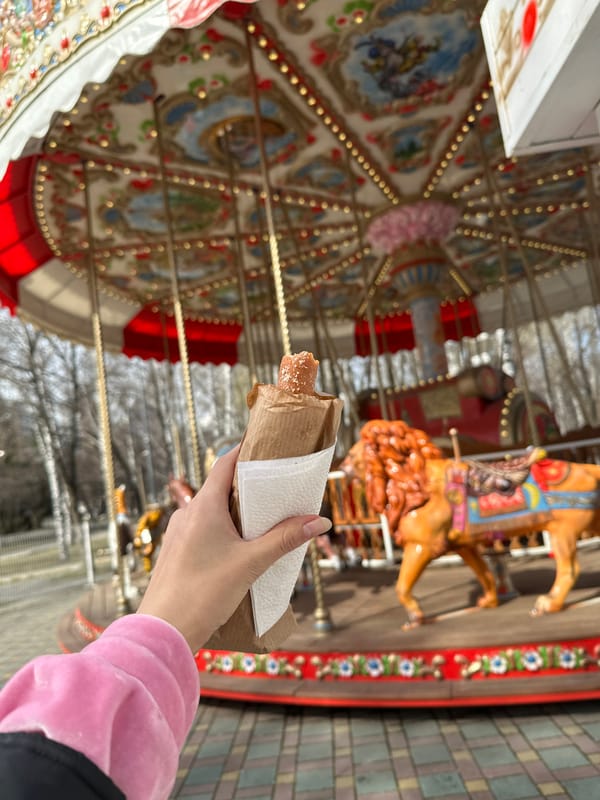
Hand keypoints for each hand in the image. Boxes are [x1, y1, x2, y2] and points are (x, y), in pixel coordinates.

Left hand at [137, 445, 331, 651]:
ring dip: (235, 512)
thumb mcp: (251, 564)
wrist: (162, 632)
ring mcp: (178, 534)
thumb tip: (319, 522)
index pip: (224, 463)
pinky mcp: (176, 553)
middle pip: (220, 487)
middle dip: (248, 487)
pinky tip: (238, 551)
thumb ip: (285, 540)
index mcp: (203, 506)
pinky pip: (202, 531)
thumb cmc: (203, 593)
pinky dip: (222, 531)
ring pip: (210, 512)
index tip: (266, 446)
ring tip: (262, 523)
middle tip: (276, 489)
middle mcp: (187, 514)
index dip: (245, 452)